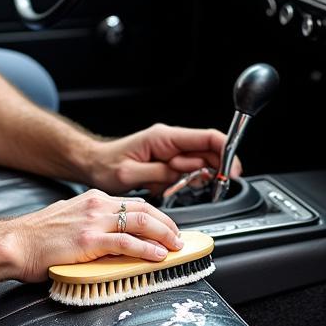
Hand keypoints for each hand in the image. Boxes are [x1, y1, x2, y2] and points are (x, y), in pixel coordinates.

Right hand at [4, 189, 183, 282]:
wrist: (15, 243)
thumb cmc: (36, 236)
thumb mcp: (68, 219)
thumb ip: (89, 223)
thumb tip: (107, 237)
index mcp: (92, 199)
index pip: (133, 203)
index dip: (156, 216)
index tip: (167, 228)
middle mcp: (95, 205)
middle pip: (142, 209)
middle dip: (166, 223)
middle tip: (178, 238)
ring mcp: (93, 221)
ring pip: (140, 221)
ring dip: (163, 234)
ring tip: (175, 246)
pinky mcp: (89, 240)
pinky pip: (126, 242)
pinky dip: (146, 248)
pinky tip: (157, 255)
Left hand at [85, 123, 242, 196]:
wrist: (93, 164)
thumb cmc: (106, 166)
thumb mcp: (131, 174)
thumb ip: (160, 173)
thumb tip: (183, 172)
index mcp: (164, 138)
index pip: (206, 138)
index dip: (226, 151)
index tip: (233, 170)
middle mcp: (169, 141)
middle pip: (208, 150)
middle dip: (213, 169)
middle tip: (206, 187)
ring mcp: (169, 150)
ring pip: (199, 162)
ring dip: (195, 178)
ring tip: (171, 186)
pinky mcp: (167, 161)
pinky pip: (186, 170)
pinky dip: (185, 181)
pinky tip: (169, 187)